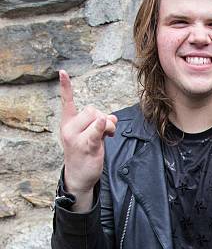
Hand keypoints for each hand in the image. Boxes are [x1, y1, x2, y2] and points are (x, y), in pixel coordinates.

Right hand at [59, 70, 117, 195]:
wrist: (79, 177)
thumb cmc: (84, 154)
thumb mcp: (88, 135)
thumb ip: (98, 124)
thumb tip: (112, 118)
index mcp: (67, 123)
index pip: (66, 101)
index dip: (65, 87)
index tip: (62, 72)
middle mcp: (69, 128)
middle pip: (92, 109)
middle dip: (103, 117)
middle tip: (107, 131)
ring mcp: (76, 137)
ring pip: (97, 117)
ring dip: (108, 124)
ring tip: (107, 136)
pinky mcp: (87, 146)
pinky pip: (96, 131)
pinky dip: (101, 127)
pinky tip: (104, 125)